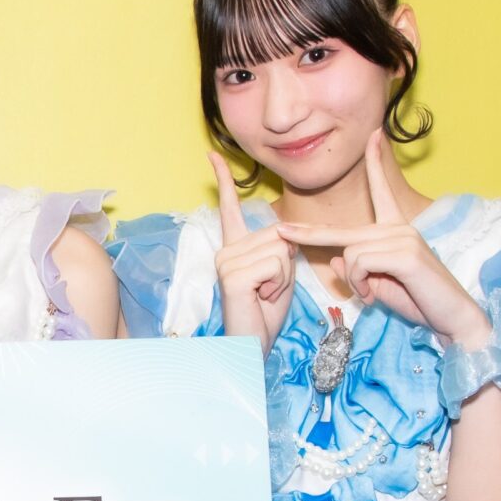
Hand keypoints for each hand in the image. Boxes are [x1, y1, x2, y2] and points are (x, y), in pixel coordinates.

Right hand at [211, 154, 294, 350]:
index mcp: (235, 247)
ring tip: (265, 294)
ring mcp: (226, 260)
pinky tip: (262, 297)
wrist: (252, 345)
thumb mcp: (280, 274)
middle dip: (287, 264)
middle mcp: (226, 250)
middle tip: (269, 289)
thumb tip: (283, 232)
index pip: (230, 208)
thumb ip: (280, 247)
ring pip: (281, 249)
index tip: (212, 155)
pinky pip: (276, 264)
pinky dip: (279, 284)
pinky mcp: (233, 274)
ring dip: (284, 277)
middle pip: (279, 233)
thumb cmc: (266, 313)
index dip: (224, 180)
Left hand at [277, 132, 489, 342]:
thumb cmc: (419, 301)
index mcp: (396, 229)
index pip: (382, 190)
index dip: (375, 162)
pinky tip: (377, 295)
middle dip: (309, 234)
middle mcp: (399, 227)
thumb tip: (335, 259)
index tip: (374, 134)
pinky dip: (361, 284)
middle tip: (280, 230)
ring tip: (372, 294)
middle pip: (342, 231)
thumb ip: (358, 269)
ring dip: (354, 281)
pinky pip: (359, 263)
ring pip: (348, 252)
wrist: (453, 318)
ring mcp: (402, 237)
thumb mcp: (380, 284)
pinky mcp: (405, 253)